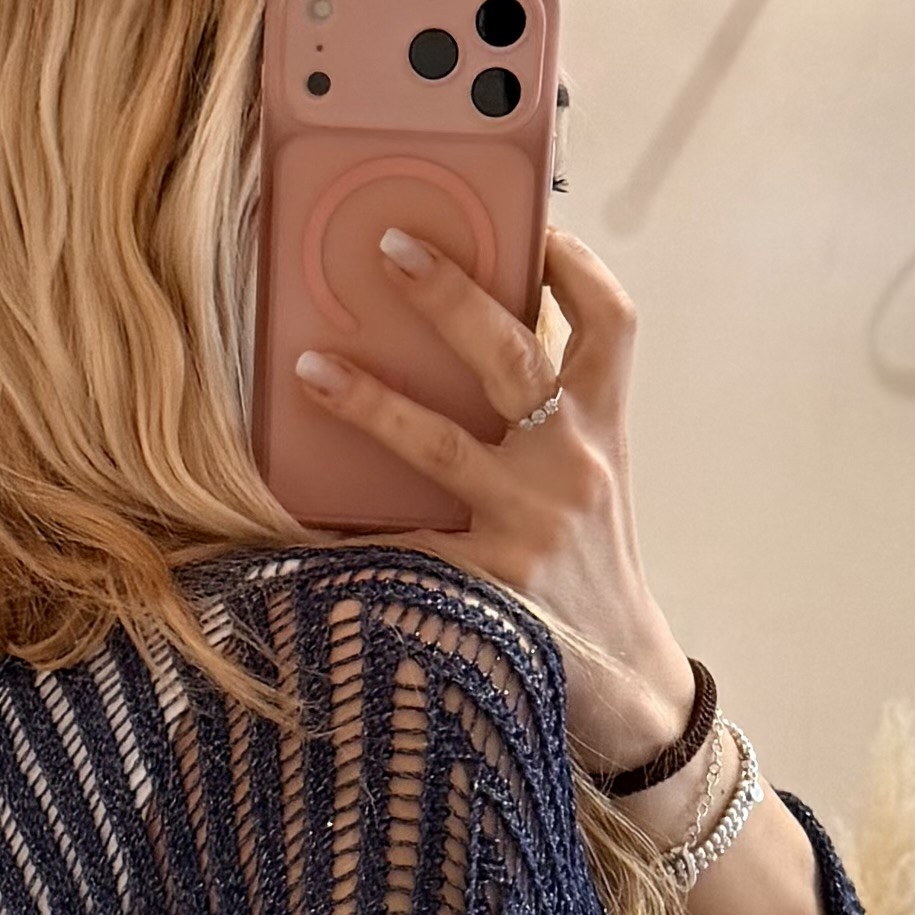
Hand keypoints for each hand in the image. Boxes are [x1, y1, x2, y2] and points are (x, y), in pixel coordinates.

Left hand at [290, 227, 696, 779]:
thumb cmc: (591, 576)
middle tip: (389, 247)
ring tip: (310, 368)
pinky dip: (341, 533)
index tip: (531, 221)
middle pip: (513, 356)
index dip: (572, 265)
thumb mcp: (592, 489)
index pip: (610, 323)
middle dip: (450, 295)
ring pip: (440, 444)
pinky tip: (287, 518)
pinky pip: (397, 545)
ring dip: (370, 401)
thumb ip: (548, 426)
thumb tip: (463, 355)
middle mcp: (571, 468)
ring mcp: (530, 527)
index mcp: (603, 432)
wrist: (627, 692)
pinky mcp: (488, 588)